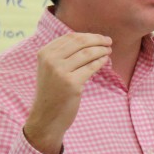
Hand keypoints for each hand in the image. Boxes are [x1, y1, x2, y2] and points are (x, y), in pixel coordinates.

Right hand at [23, 33, 111, 153]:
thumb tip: (87, 39)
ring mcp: (60, 72)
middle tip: (109, 41)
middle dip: (98, 40)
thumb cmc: (52, 92)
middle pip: (80, 42)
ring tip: (108, 51)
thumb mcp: (50, 69)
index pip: (70, 37)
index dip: (88, 35)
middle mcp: (50, 60)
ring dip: (102, 50)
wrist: (46, 117)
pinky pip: (91, 67)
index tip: (99, 38)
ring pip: (88, 53)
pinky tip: (105, 60)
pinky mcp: (72, 84)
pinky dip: (101, 61)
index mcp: (44, 53)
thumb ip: (62, 54)